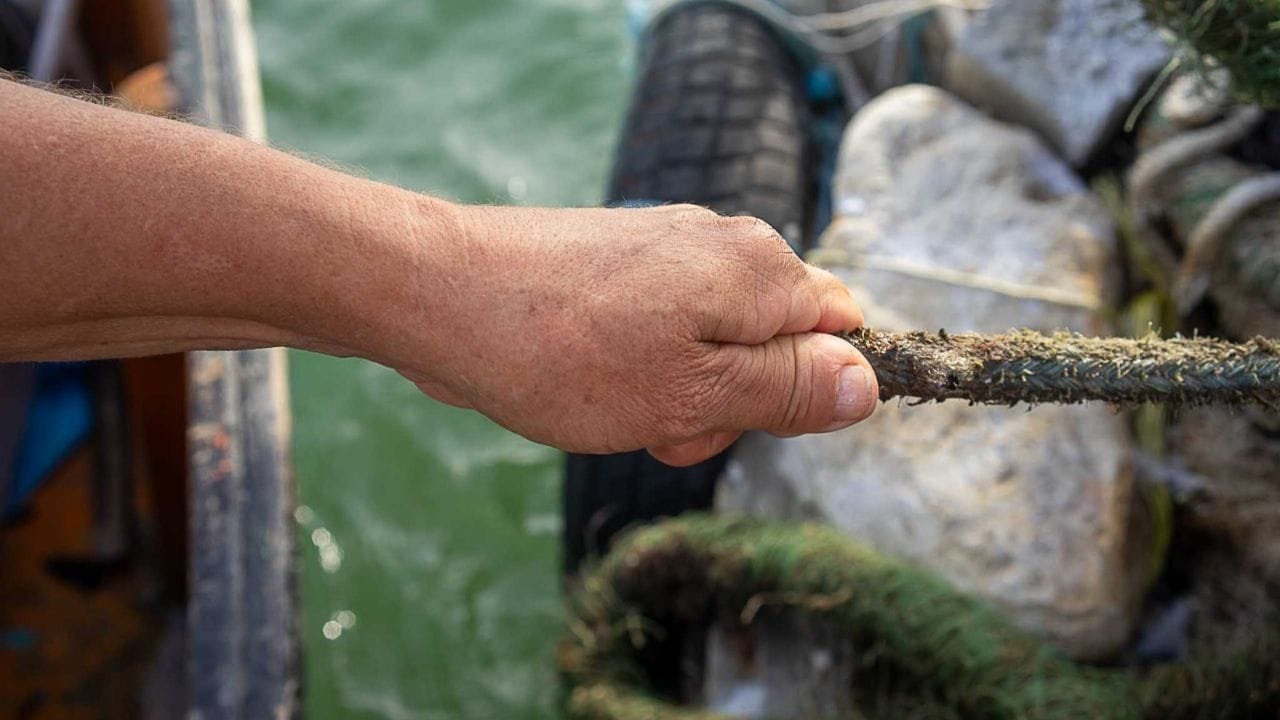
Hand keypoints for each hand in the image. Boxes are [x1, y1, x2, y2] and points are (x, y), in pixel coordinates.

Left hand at [394, 203, 876, 465]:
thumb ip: (788, 390)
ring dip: (680, 395)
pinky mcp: (619, 262)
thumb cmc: (566, 353)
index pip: (842, 330)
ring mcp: (666, 248)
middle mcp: (722, 244)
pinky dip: (641, 370)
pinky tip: (591, 385)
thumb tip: (867, 382)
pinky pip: (663, 329)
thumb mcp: (695, 396)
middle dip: (733, 403)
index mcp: (759, 270)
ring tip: (616, 408)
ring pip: (713, 344)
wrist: (439, 296)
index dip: (810, 390)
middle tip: (666, 428)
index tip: (746, 421)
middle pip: (775, 342)